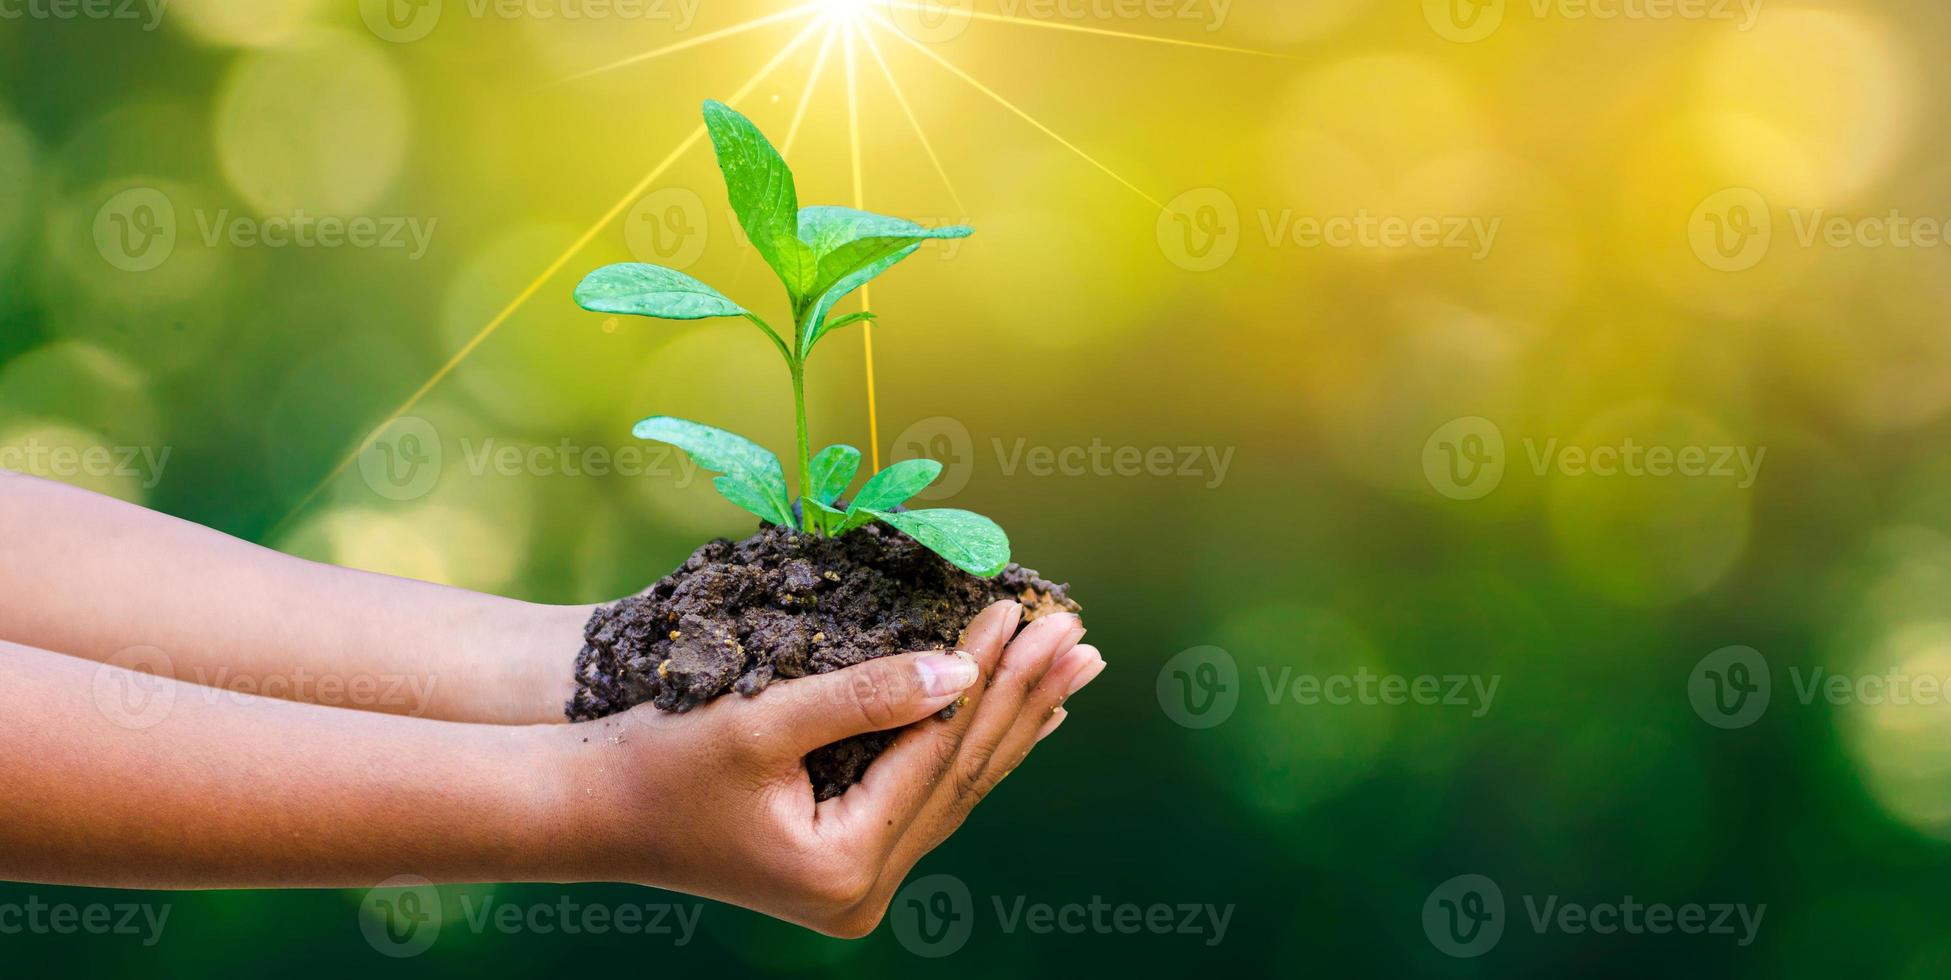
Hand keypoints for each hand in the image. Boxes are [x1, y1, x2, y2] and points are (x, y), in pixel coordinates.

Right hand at [549, 600, 1104, 935]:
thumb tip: (962, 672)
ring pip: (953, 790)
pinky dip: (968, 749)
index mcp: (843, 866)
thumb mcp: (762, 721)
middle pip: (961, 777)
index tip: (1023, 610)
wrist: (589, 811)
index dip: (986, 678)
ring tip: (1070, 669)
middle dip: (1023, 699)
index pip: (938, 754)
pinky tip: (1013, 717)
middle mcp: (860, 892)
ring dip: (1012, 722)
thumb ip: (865, 696)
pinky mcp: (845, 866)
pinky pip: (926, 799)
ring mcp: (855, 887)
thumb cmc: (659, 759)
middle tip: (1079, 636)